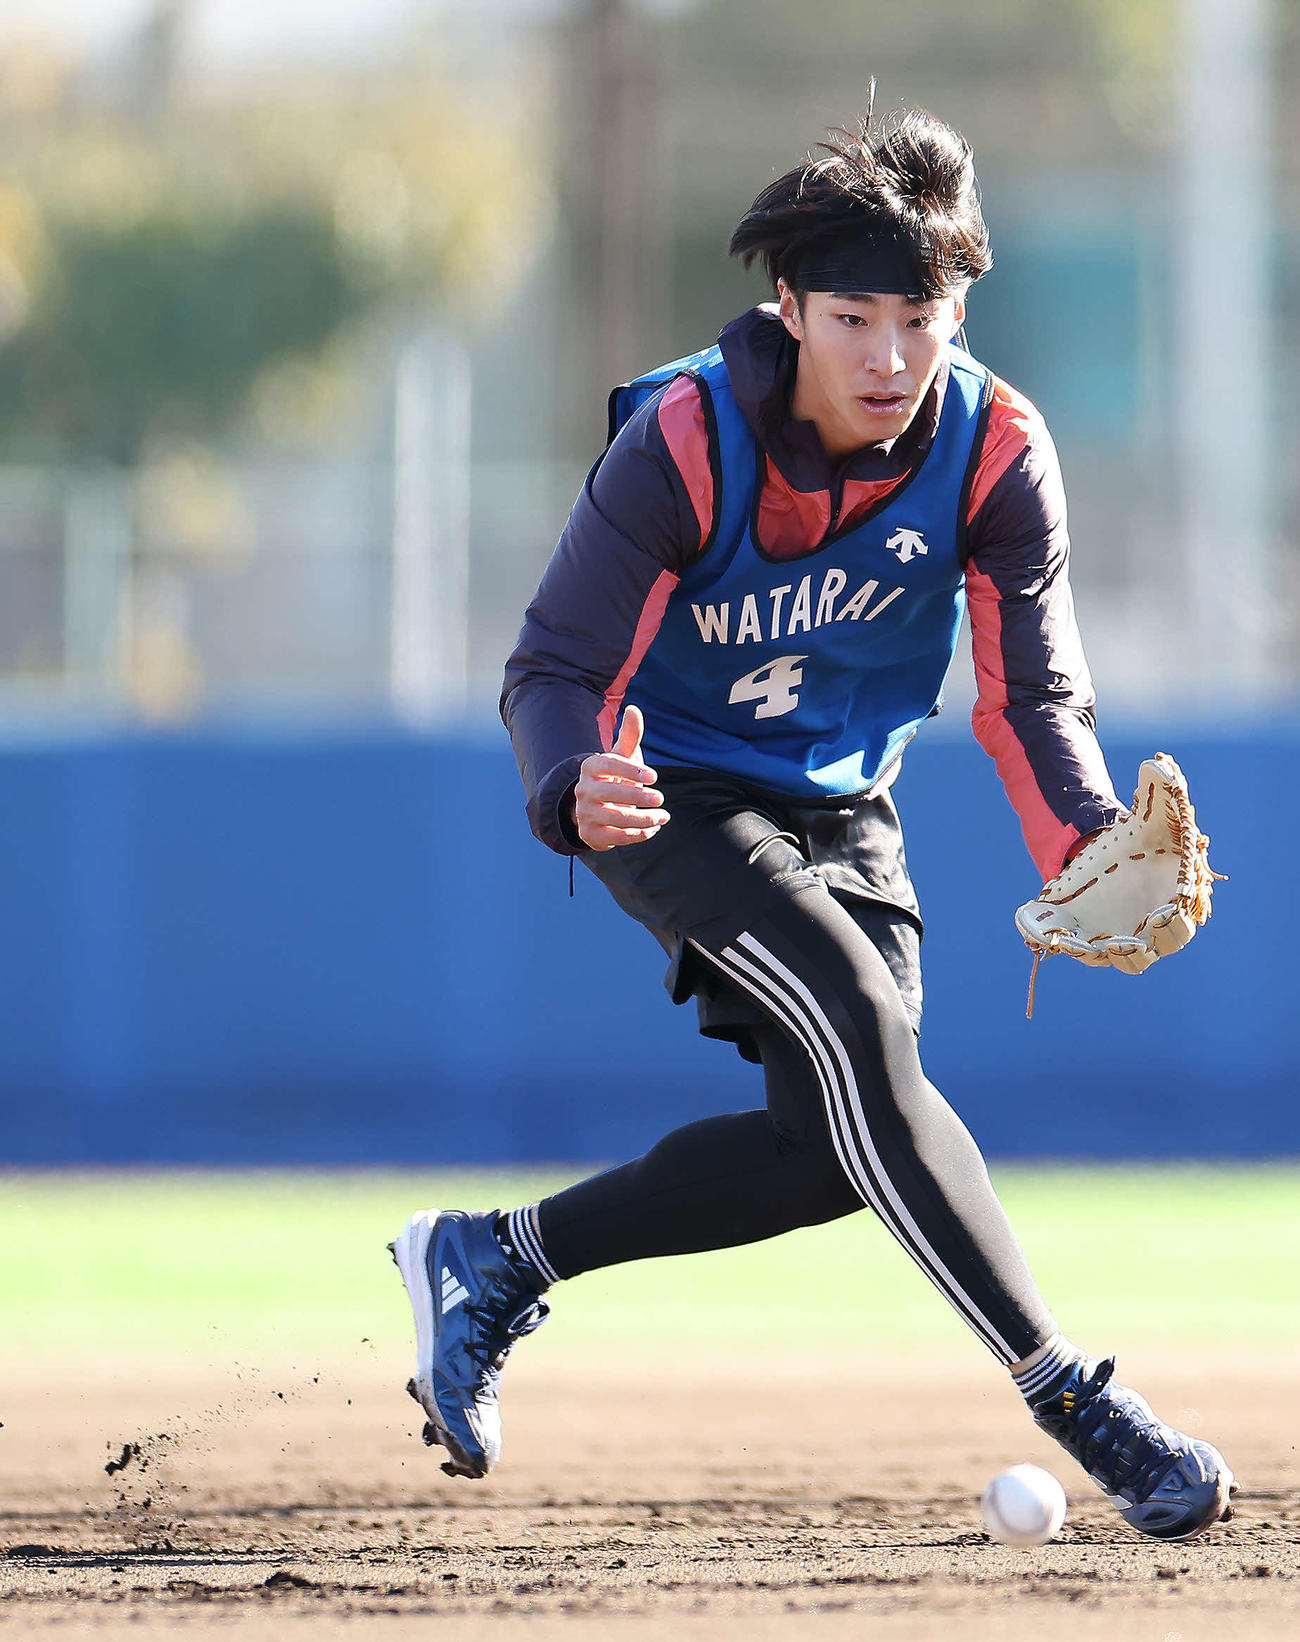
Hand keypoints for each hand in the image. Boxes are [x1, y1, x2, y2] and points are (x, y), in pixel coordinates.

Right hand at [572, 705, 669, 850]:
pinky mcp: (590, 835)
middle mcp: (583, 790)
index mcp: (590, 767)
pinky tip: (653, 828)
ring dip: (643, 818)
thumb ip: (630, 735)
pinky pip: (616, 837)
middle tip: (660, 798)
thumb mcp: (622, 756)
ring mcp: (584, 814)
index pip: (609, 765)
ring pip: (616, 818)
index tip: (654, 776)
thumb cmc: (615, 777)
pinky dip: (638, 834)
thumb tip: (634, 709)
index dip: (632, 770)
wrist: (595, 808)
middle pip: (611, 793)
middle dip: (638, 796)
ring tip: (663, 816)